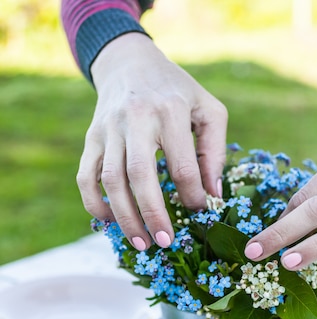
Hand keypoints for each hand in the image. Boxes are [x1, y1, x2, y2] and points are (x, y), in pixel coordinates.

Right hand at [76, 32, 227, 249]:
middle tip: (165, 242)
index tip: (200, 211)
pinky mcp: (92, 139)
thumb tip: (212, 195)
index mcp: (170, 110)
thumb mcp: (207, 109)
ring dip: (125, 217)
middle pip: (140, 174)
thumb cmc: (176, 91)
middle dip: (153, 213)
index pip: (183, 165)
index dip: (193, 196)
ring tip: (142, 244)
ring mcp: (109, 129)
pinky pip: (86, 177)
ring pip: (111, 180)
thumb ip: (215, 151)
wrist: (129, 63)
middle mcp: (136, 118)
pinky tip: (111, 222)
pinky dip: (95, 204)